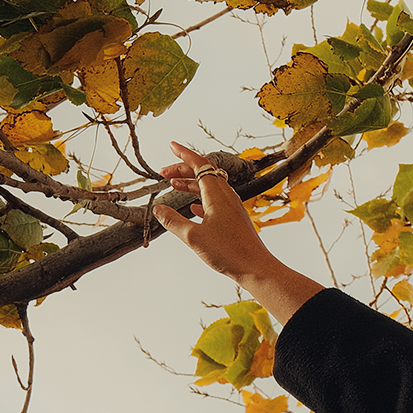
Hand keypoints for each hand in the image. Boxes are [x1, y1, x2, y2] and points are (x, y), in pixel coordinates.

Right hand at [153, 142, 324, 323]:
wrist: (255, 267)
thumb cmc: (228, 252)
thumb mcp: (192, 237)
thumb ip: (173, 221)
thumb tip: (158, 209)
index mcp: (216, 194)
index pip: (199, 164)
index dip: (183, 154)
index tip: (171, 145)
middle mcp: (226, 196)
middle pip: (204, 173)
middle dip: (183, 170)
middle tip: (164, 173)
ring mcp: (231, 207)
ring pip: (209, 187)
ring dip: (191, 184)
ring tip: (174, 187)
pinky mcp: (233, 219)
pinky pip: (215, 201)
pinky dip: (201, 199)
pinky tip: (193, 208)